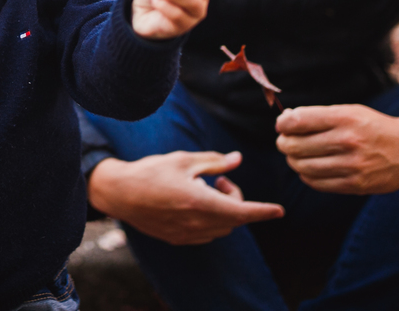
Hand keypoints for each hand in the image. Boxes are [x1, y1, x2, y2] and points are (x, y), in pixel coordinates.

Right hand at [87, 151, 283, 245]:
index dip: (263, 211)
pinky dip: (211, 220)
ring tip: (204, 189)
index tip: (279, 211)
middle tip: (219, 178)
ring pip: (222, 228)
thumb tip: (237, 159)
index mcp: (200, 201)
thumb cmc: (151, 172)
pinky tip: (193, 203)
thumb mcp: (183, 160)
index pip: (242, 210)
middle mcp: (196, 223)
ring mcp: (187, 234)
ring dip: (224, 211)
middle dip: (235, 199)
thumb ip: (214, 162)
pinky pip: (206, 234)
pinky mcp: (178, 239)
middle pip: (233, 218)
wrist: (119, 193)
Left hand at [276, 104, 398, 193]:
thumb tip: (285, 121)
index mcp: (344, 118)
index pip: (298, 121)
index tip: (282, 125)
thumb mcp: (350, 111)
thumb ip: (318, 116)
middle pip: (296, 146)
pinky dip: (306, 176)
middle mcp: (348, 141)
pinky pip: (317, 183)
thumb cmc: (373, 127)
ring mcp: (351, 165)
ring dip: (293, 161)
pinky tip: (309, 169)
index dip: (283, 123)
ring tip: (295, 156)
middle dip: (284, 143)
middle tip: (285, 142)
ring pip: (303, 167)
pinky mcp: (355, 185)